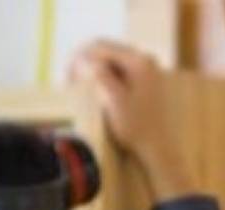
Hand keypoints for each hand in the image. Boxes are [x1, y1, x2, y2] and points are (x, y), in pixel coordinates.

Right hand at [67, 41, 191, 198]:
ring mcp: (148, 69)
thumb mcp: (114, 100)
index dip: (81, 56)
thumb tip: (83, 58)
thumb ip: (100, 75)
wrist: (158, 148)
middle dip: (87, 60)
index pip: (102, 47)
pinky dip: (106, 75)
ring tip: (79, 83)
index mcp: (139, 61)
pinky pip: (121, 69)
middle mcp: (146, 59)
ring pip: (113, 59)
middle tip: (69, 77)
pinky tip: (96, 88)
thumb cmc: (136, 128)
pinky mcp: (146, 80)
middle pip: (108, 49)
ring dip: (95, 68)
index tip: (66, 72)